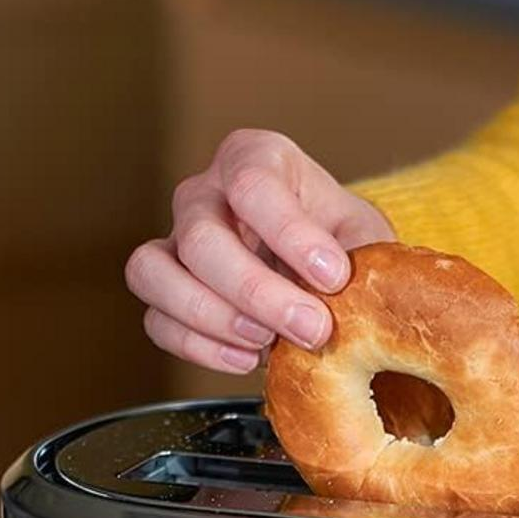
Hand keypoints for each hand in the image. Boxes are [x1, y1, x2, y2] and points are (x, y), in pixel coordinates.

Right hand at [126, 128, 394, 374]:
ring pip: (154, 273)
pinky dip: (198, 347)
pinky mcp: (164, 291)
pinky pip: (156, 320)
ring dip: (213, 318)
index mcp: (255, 159)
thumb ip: (362, 257)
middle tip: (312, 329)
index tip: (333, 277)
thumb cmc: (339, 243)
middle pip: (202, 238)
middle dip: (258, 293)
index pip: (252, 185)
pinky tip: (246, 358)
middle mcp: (204, 193)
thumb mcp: (363, 237)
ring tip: (267, 343)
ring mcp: (175, 241)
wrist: (320, 271)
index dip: (290, 235)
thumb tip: (361, 295)